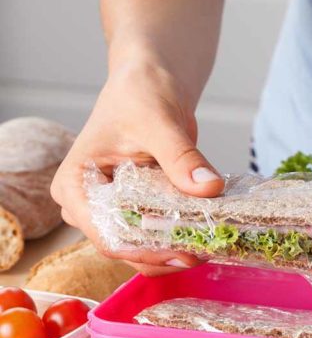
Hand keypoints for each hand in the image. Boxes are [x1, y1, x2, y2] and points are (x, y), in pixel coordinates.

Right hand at [51, 61, 224, 274]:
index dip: (143, 250)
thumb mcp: (160, 124)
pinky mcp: (138, 209)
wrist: (151, 83)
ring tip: (209, 246)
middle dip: (163, 254)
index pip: (105, 233)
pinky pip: (157, 234)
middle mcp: (88, 204)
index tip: (182, 252)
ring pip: (142, 246)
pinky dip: (181, 237)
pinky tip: (207, 236)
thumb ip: (181, 158)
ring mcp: (113, 209)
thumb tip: (209, 187)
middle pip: (124, 246)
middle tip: (203, 251)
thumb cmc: (140, 94)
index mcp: (75, 185)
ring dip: (175, 249)